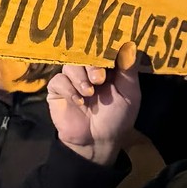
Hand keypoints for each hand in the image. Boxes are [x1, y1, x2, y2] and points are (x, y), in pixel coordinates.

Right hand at [46, 42, 140, 166]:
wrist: (96, 141)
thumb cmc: (116, 118)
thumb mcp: (129, 94)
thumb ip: (128, 70)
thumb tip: (129, 45)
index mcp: (107, 69)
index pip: (103, 50)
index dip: (104, 49)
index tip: (108, 53)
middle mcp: (89, 71)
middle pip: (84, 54)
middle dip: (91, 65)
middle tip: (99, 79)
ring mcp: (72, 80)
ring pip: (70, 65)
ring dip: (80, 78)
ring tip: (88, 93)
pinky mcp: (57, 90)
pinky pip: (58, 80)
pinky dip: (68, 89)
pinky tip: (78, 102)